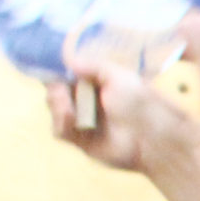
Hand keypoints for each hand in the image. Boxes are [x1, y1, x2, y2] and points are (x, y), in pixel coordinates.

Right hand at [46, 60, 199, 176]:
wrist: (151, 137)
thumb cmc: (138, 103)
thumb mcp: (119, 76)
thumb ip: (93, 66)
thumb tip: (69, 60)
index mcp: (97, 83)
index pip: (68, 73)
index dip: (56, 70)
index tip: (48, 67)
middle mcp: (87, 100)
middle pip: (56, 90)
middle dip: (55, 88)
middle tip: (60, 89)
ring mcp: (83, 120)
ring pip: (54, 108)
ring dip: (56, 104)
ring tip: (67, 105)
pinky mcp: (80, 140)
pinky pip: (59, 130)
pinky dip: (61, 122)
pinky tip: (70, 117)